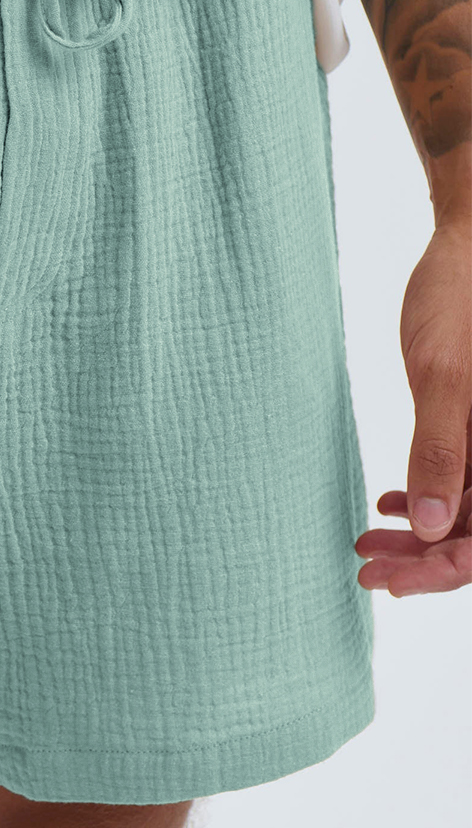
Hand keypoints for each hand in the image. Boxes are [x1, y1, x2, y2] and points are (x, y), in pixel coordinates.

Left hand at [355, 220, 470, 596]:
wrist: (467, 243)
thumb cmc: (459, 294)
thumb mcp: (444, 374)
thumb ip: (441, 449)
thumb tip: (430, 527)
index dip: (446, 569)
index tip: (391, 584)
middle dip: (428, 560)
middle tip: (367, 572)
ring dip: (423, 535)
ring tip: (365, 546)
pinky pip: (468, 480)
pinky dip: (429, 497)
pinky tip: (387, 502)